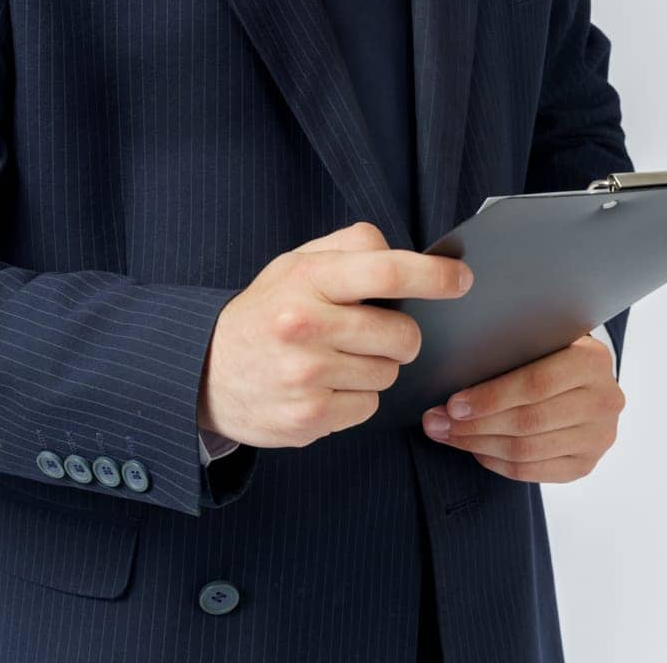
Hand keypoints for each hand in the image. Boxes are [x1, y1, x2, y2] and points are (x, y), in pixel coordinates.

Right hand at [198, 221, 473, 448]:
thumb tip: (408, 256)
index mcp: (308, 280)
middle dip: (402, 334)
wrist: (204, 372)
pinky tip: (324, 386)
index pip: (386, 271)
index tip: (462, 279)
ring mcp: (307, 377)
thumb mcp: (295, 263)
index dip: (433, 276)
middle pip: (401, 334)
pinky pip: (369, 406)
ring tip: (335, 358)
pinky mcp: (309, 417)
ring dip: (375, 367)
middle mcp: (306, 326)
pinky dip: (356, 397)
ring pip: (389, 373)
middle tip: (374, 331)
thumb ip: (351, 248)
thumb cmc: (265, 311)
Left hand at [420, 332, 624, 481]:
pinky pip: (532, 471)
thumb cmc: (551, 350)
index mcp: (593, 361)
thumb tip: (455, 367)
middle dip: (475, 424)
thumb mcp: (541, 338)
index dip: (491, 397)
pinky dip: (496, 462)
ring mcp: (598, 437)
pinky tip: (474, 449)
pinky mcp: (585, 464)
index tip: (452, 403)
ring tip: (446, 434)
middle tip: (437, 421)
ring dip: (478, 445)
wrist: (587, 377)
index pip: (536, 384)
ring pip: (527, 451)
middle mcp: (604, 401)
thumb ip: (512, 348)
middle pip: (529, 421)